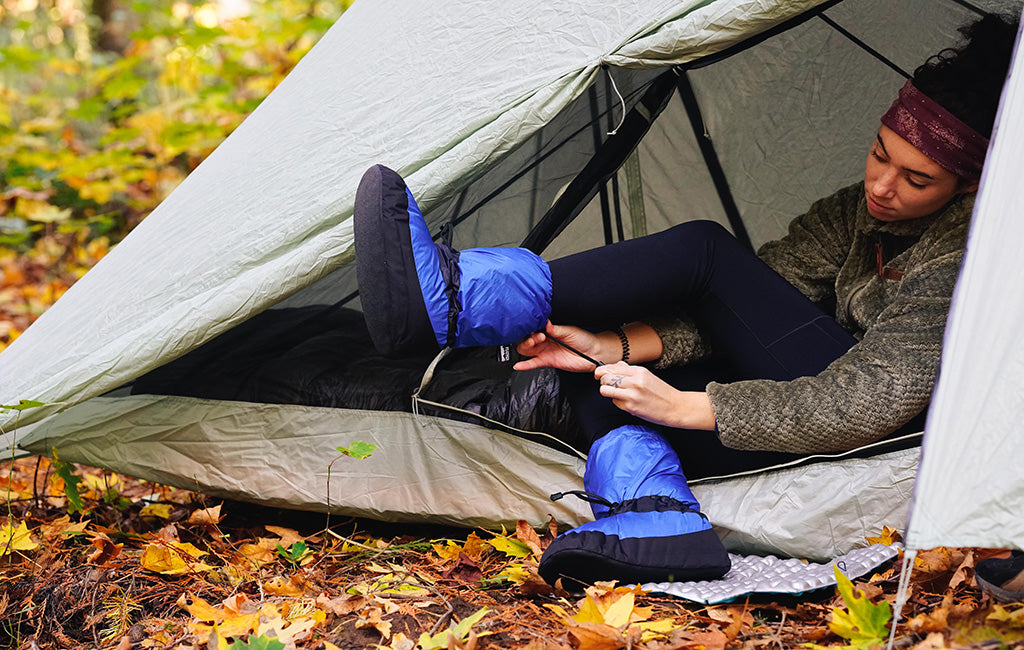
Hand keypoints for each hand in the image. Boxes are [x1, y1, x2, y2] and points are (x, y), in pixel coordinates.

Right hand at [514, 321, 612, 372]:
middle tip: (538, 336)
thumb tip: (546, 323)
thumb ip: (556, 329)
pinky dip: (525, 365)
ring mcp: (545, 351)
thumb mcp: (570, 331)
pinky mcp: (547, 361)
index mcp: (549, 331)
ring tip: (534, 343)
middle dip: (528, 337)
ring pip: (527, 350)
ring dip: (526, 346)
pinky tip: (519, 365)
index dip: (531, 327)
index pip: (534, 328)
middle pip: (527, 339)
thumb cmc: (583, 339)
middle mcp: (545, 341)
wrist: (593, 353)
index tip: (536, 326)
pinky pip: (533, 363)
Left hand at [594, 362, 715, 429]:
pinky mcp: (631, 407)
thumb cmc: (661, 392)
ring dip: (607, 392)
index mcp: (638, 371)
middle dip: (603, 382)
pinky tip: (627, 402)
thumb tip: (615, 365)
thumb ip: (629, 370)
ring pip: (605, 390)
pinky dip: (617, 402)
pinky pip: (614, 402)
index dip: (601, 371)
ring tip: (615, 393)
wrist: (675, 407)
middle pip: (605, 378)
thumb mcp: (646, 375)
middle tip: (609, 385)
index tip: (600, 375)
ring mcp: (632, 394)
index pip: (611, 368)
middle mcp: (634, 381)